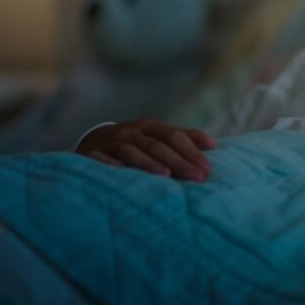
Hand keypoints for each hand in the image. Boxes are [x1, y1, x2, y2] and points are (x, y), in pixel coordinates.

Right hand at [77, 119, 216, 180]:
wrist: (92, 142)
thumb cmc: (135, 143)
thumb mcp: (157, 137)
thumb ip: (183, 139)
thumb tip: (213, 145)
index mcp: (149, 127)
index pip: (174, 136)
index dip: (191, 151)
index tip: (207, 169)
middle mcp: (130, 132)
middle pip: (157, 145)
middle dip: (179, 161)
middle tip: (197, 178)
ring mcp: (110, 142)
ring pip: (131, 151)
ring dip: (148, 163)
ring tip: (166, 176)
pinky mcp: (91, 155)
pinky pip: (100, 160)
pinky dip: (111, 166)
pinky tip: (123, 175)